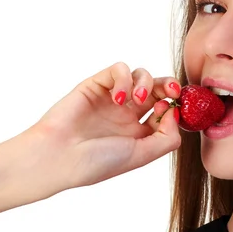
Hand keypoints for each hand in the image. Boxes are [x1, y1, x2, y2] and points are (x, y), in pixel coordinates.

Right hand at [26, 62, 182, 196]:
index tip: (172, 111)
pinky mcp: (97, 84)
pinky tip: (118, 97)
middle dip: (169, 86)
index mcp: (138, 133)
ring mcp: (112, 98)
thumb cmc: (96, 162)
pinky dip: (124, 78)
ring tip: (137, 99)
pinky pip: (119, 69)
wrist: (59, 156)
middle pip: (157, 89)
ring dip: (147, 83)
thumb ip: (167, 137)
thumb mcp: (141, 156)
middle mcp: (127, 114)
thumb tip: (174, 111)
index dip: (174, 107)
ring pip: (141, 75)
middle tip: (172, 90)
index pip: (166, 111)